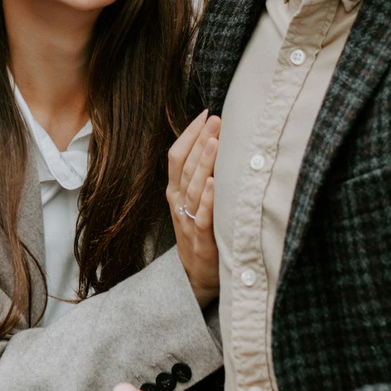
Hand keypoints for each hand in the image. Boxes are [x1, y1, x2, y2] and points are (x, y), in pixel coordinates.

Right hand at [165, 111, 220, 304]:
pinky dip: (208, 200)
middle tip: (216, 118)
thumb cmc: (201, 234)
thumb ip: (198, 176)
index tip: (206, 113)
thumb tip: (214, 141)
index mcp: (175, 192)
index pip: (177, 156)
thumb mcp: (194, 202)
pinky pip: (203, 217)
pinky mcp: (202, 241)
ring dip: (204, 163)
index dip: (189, 134)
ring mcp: (188, 222)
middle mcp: (178, 204)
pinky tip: (214, 183)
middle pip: (185, 167)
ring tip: (215, 141)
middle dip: (200, 140)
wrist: (196, 277)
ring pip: (193, 188)